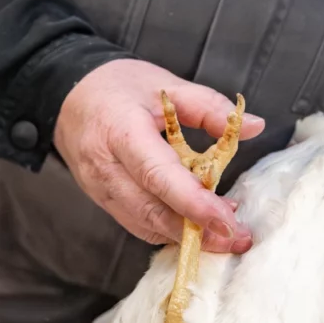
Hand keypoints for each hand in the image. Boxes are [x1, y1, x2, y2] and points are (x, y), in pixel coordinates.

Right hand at [54, 59, 264, 250]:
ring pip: (144, 224)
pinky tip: (195, 225)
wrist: (69, 97)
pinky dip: (169, 229)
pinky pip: (137, 223)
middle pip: (151, 210)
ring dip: (185, 235)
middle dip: (196, 231)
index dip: (193, 202)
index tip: (227, 221)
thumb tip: (255, 127)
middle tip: (238, 237)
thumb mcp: (165, 85)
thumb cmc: (118, 87)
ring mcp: (99, 188)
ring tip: (224, 234)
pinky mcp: (102, 200)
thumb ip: (210, 107)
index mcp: (120, 130)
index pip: (157, 174)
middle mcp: (104, 166)